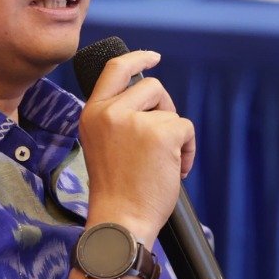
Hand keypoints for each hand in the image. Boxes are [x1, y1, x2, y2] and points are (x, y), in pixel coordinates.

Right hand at [77, 50, 195, 246]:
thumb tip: (151, 100)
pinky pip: (185, 129)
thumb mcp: (104, 144)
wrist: (120, 220)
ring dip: (175, 135)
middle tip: (164, 138)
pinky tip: (174, 171)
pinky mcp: (160, 133)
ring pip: (171, 111)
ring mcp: (134, 121)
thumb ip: (118, 118)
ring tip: (163, 164)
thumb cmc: (116, 191)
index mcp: (91, 114)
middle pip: (151, 85)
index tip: (154, 57)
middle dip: (164, 107)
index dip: (138, 58)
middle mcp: (109, 112)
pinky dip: (187, 151)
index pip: (115, 70)